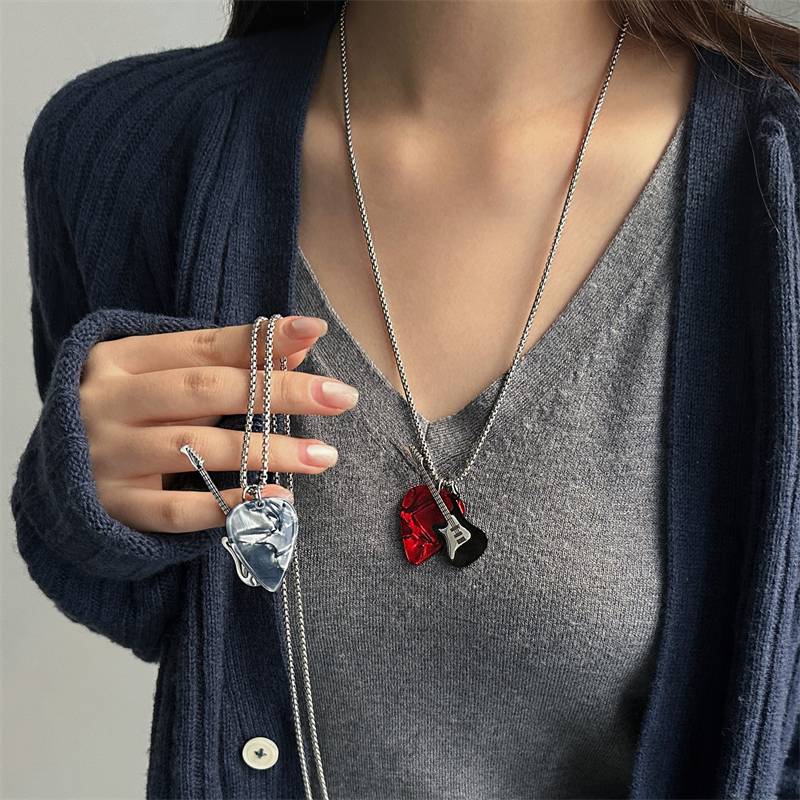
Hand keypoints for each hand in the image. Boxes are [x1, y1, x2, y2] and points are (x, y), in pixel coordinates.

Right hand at [79, 316, 357, 532]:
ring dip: (268, 452)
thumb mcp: (167, 380)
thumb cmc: (132, 415)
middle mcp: (110, 402)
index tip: (315, 332)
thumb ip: (225, 363)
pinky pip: (179, 509)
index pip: (203, 345)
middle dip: (279, 392)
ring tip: (324, 454)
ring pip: (198, 450)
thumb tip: (298, 345)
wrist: (61, 474)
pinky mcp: (114, 506)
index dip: (262, 340)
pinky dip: (231, 506)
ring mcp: (109, 456)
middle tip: (340, 397)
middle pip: (205, 391)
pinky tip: (279, 500)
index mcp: (123, 359)